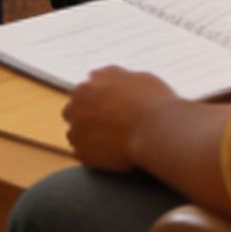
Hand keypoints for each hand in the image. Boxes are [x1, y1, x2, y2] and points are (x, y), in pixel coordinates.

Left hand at [63, 66, 179, 171]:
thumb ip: (116, 78)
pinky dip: (95, 153)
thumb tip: (109, 77)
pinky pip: (84, 152)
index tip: (110, 107)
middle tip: (109, 124)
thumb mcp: (137, 78)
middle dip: (86, 116)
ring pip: (76, 133)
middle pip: (72, 111)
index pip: (84, 91)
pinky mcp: (81, 152)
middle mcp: (76, 105)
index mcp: (89, 85)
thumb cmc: (153, 102)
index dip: (98, 100)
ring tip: (114, 140)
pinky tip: (114, 151)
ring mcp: (76, 130)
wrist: (157, 130)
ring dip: (89, 136)